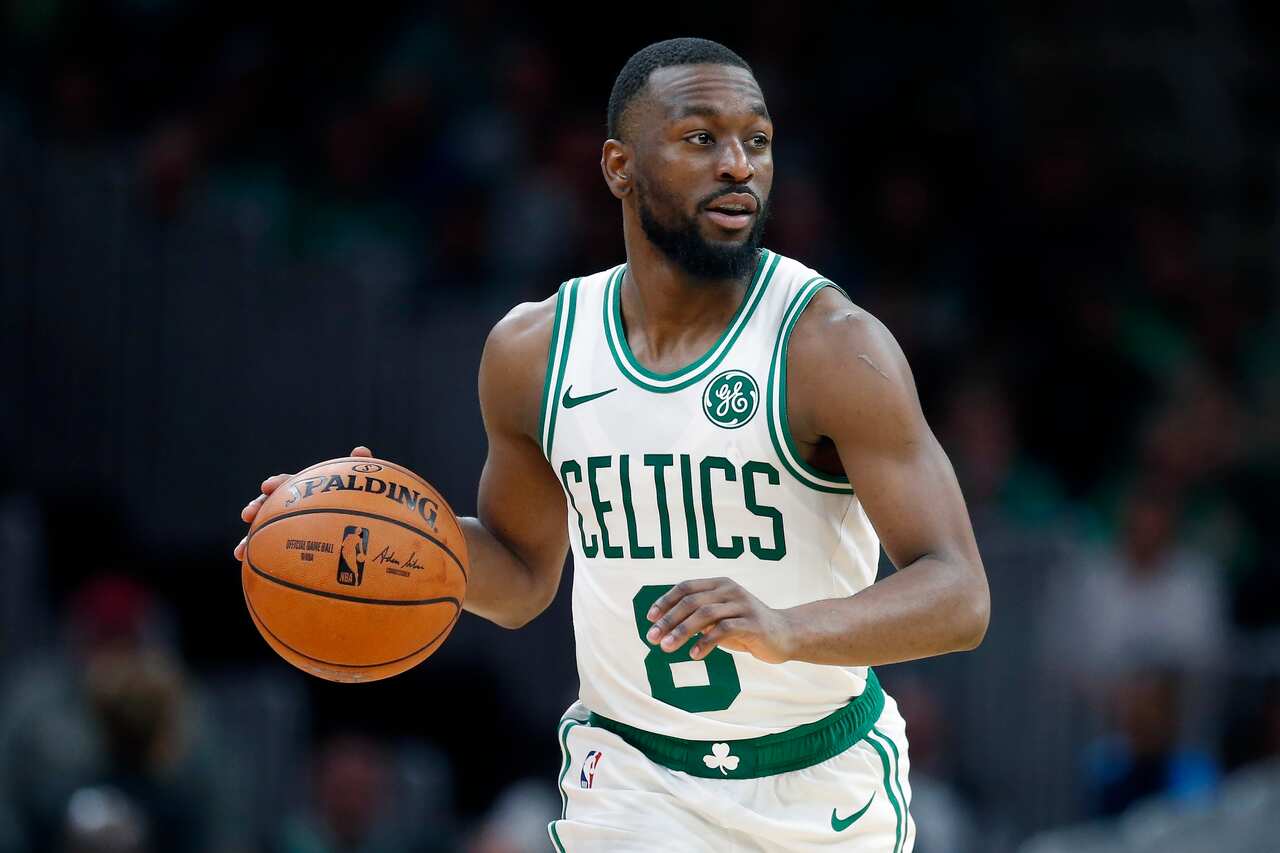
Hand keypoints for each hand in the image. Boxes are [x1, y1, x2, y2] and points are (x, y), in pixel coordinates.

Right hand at [232, 445, 372, 560]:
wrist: (366, 533)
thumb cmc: (364, 506)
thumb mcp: (366, 489)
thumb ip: (362, 470)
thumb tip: (361, 450)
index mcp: (309, 491)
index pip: (289, 482)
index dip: (278, 483)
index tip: (268, 486)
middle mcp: (295, 507)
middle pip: (270, 505)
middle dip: (256, 508)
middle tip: (247, 515)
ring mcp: (292, 529)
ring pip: (265, 532)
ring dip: (249, 540)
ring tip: (240, 553)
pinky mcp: (293, 549)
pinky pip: (275, 556)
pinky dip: (262, 563)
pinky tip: (251, 573)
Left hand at [644, 578, 796, 664]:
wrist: (785, 635)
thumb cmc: (745, 627)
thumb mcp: (719, 618)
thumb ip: (697, 617)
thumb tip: (663, 625)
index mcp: (719, 584)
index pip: (686, 587)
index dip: (665, 601)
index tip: (650, 618)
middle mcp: (729, 590)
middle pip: (691, 601)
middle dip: (668, 620)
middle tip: (652, 638)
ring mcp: (742, 605)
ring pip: (705, 614)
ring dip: (682, 632)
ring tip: (667, 648)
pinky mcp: (752, 623)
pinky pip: (724, 630)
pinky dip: (706, 642)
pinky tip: (694, 655)